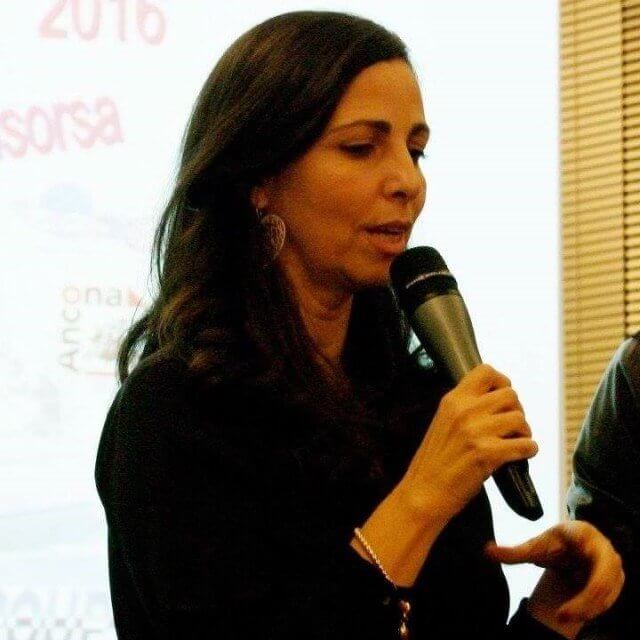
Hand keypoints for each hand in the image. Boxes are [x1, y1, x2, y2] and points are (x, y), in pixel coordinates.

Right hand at [401, 364, 537, 520]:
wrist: (423, 492)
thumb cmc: (434, 461)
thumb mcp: (443, 422)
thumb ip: (464, 408)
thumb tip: (496, 401)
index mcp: (452, 400)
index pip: (487, 371)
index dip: (502, 383)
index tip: (503, 399)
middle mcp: (464, 410)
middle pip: (511, 395)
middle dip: (516, 411)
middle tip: (511, 427)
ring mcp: (476, 432)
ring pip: (520, 419)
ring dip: (524, 432)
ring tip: (515, 443)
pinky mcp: (487, 454)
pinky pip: (526, 445)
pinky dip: (528, 451)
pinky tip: (519, 456)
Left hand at [484, 521, 624, 637]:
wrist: (573, 550)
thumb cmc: (554, 545)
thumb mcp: (533, 548)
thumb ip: (511, 552)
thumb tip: (486, 551)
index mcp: (583, 533)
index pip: (589, 545)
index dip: (586, 553)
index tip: (577, 565)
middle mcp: (604, 549)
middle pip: (602, 580)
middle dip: (585, 601)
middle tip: (562, 617)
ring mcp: (613, 567)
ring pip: (608, 593)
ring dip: (588, 609)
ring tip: (563, 617)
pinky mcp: (616, 582)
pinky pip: (609, 600)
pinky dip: (592, 610)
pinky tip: (573, 614)